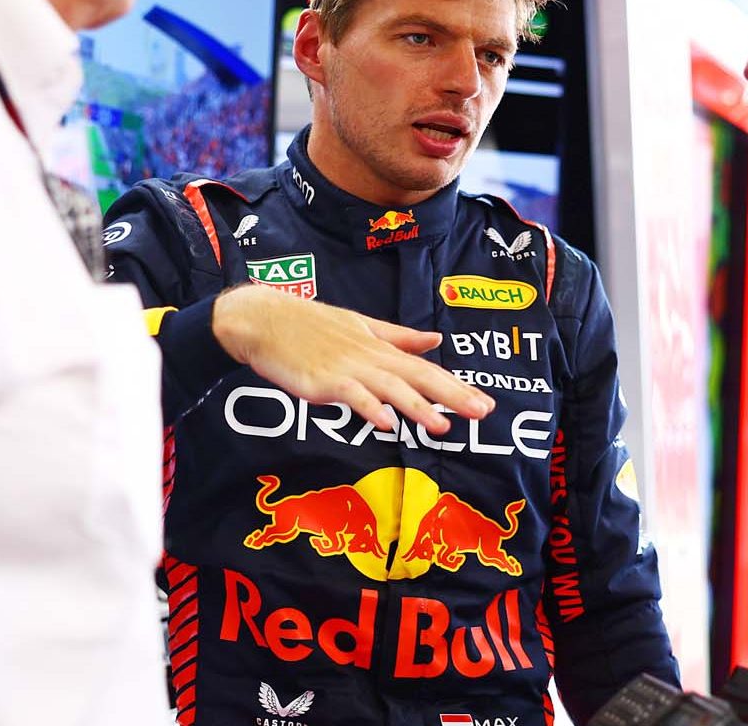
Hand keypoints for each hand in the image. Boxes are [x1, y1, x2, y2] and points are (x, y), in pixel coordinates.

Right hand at [212, 284, 493, 433]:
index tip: (485, 403)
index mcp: (380, 347)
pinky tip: (387, 424)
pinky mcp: (324, 380)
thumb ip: (399, 337)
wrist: (263, 320)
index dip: (456, 386)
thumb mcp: (361, 326)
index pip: (425, 369)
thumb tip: (436, 340)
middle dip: (452, 395)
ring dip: (417, 407)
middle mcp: (370, 357)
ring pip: (390, 388)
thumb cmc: (309, 326)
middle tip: (482, 412)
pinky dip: (369, 408)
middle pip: (418, 377)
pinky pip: (351, 395)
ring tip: (443, 426)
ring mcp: (347, 368)